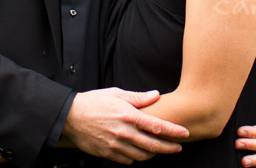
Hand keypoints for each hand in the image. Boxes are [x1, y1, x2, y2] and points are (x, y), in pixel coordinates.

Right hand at [62, 87, 188, 163]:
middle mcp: (124, 132)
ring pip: (141, 156)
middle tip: (178, 148)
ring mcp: (116, 145)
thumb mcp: (117, 94)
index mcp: (128, 115)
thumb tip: (156, 95)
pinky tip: (139, 152)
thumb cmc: (95, 102)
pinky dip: (136, 158)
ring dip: (153, 154)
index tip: (184, 133)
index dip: (172, 131)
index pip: (156, 125)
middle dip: (168, 148)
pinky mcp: (108, 154)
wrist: (71, 117)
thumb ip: (138, 97)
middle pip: (152, 145)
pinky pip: (127, 161)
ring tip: (159, 150)